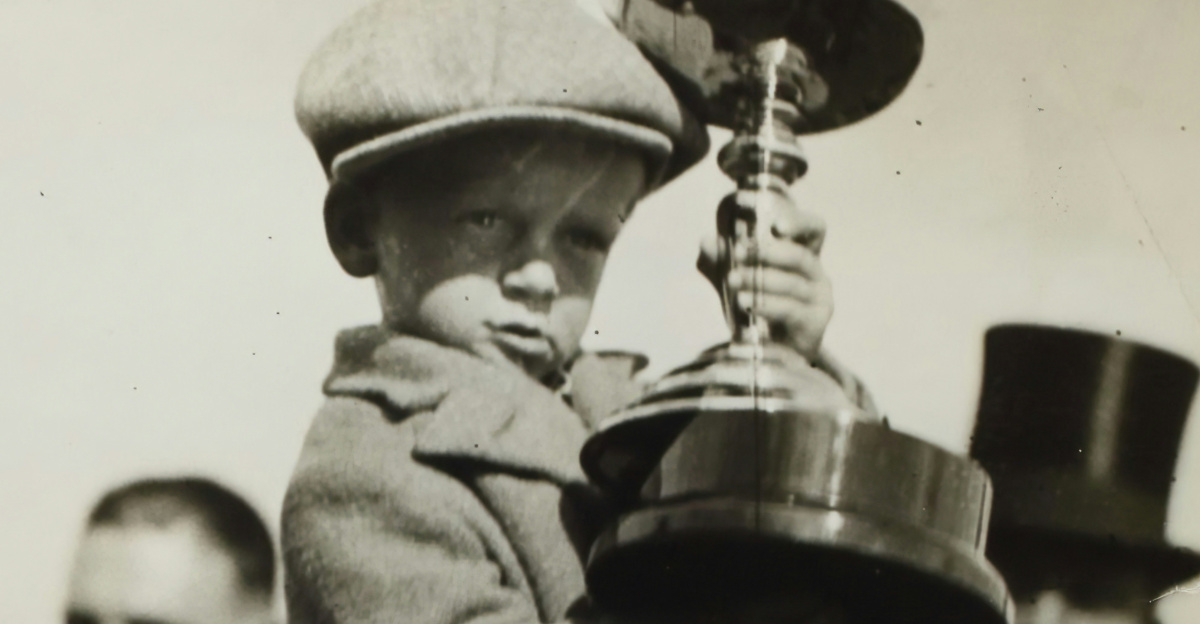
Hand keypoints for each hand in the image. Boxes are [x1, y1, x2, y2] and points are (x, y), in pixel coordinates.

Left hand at [697, 204, 831, 361]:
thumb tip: (706, 242)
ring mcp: (820, 298)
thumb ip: (721, 261)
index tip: (774, 225)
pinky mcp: (815, 322)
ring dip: (760, 280)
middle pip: (800, 256)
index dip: (798, 222)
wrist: (773, 354)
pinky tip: (744, 303)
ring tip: (732, 281)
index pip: (813, 228)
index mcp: (801, 254)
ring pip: (792, 284)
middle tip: (739, 252)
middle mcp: (816, 273)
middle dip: (768, 253)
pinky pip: (791, 309)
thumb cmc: (757, 309)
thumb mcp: (736, 280)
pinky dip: (766, 305)